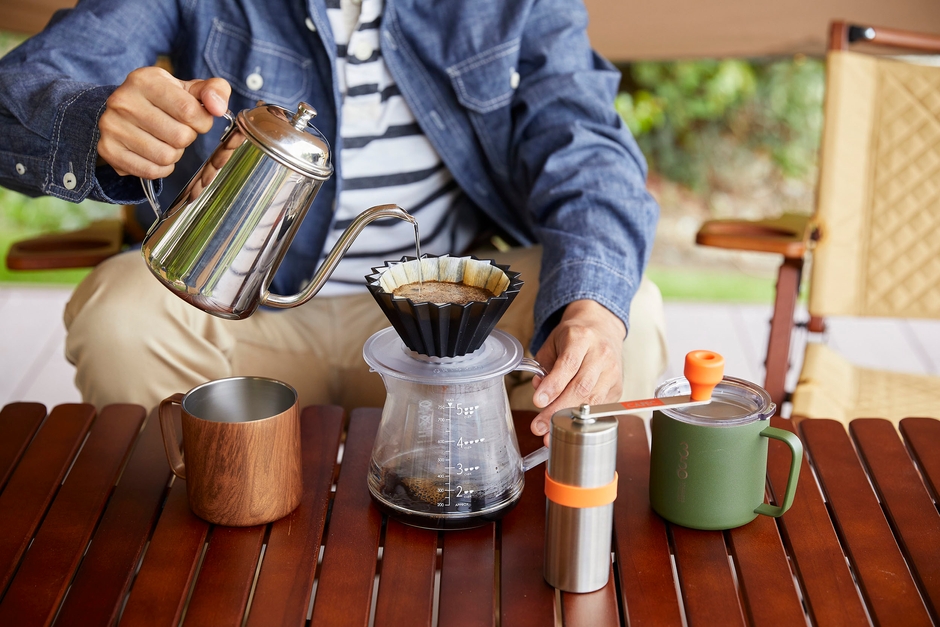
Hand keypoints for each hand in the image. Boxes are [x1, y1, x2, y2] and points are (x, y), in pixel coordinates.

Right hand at [97, 66, 230, 178]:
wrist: (124, 111)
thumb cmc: (164, 100)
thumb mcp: (189, 89)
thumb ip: (214, 90)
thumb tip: (218, 108)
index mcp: (145, 80)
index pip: (189, 111)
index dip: (202, 122)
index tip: (197, 120)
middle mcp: (123, 101)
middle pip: (180, 137)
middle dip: (187, 138)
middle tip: (178, 130)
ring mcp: (112, 126)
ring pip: (166, 156)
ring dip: (175, 154)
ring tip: (166, 141)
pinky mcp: (108, 150)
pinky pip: (150, 171)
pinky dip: (161, 168)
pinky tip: (155, 153)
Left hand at [529, 300, 625, 444]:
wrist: (602, 328)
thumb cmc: (574, 337)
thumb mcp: (553, 343)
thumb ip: (543, 367)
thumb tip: (539, 391)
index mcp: (582, 338)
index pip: (568, 365)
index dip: (553, 385)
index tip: (538, 401)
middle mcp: (601, 354)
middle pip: (581, 386)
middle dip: (558, 410)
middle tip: (540, 425)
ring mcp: (613, 371)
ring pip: (593, 400)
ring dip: (570, 420)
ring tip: (551, 432)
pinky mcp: (618, 387)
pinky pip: (600, 407)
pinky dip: (583, 419)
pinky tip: (569, 427)